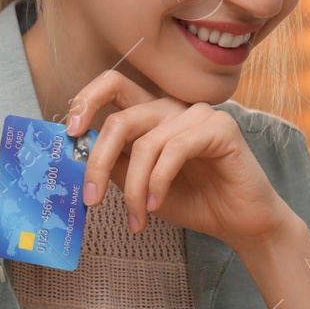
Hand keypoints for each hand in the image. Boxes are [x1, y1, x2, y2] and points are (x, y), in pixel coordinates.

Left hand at [65, 69, 295, 250]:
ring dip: (134, 188)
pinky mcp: (220, 128)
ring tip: (137, 219)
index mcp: (153, 113)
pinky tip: (156, 204)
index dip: (86, 100)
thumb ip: (114, 163)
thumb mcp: (139, 184)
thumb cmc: (194, 201)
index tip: (70, 133)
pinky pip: (174, 150)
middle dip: (98, 161)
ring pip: (145, 143)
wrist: (239, 223)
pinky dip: (158, 182)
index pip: (114, 85)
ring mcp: (198, 114)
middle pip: (121, 117)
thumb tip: (77, 152)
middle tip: (90, 199)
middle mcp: (173, 107)